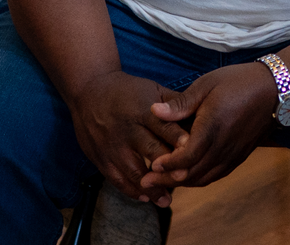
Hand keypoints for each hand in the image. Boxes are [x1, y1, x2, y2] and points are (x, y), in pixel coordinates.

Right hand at [69, 71, 190, 204]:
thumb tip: (201, 115)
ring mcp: (111, 145)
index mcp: (142, 110)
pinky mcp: (100, 157)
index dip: (176, 138)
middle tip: (182, 178)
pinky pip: (116, 178)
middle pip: (148, 150)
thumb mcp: (151, 89)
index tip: (191, 149)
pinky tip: (144, 197)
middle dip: (166, 166)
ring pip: (132, 170)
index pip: (162, 125)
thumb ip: (174, 104)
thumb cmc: (126, 90)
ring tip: (165, 200)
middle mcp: (127, 129)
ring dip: (150, 187)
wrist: (88, 90)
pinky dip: (130, 190)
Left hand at [143, 62, 280, 191]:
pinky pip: (216, 175)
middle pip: (192, 173)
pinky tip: (187, 175)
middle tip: (146, 182)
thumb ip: (181, 103)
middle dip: (168, 179)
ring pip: (204, 178)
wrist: (275, 89)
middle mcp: (223, 146)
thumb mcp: (206, 85)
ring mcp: (233, 154)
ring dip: (182, 182)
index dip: (168, 164)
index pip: (186, 157)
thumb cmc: (238, 82)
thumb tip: (153, 111)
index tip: (152, 164)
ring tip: (163, 180)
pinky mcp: (239, 156)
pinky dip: (198, 179)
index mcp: (213, 127)